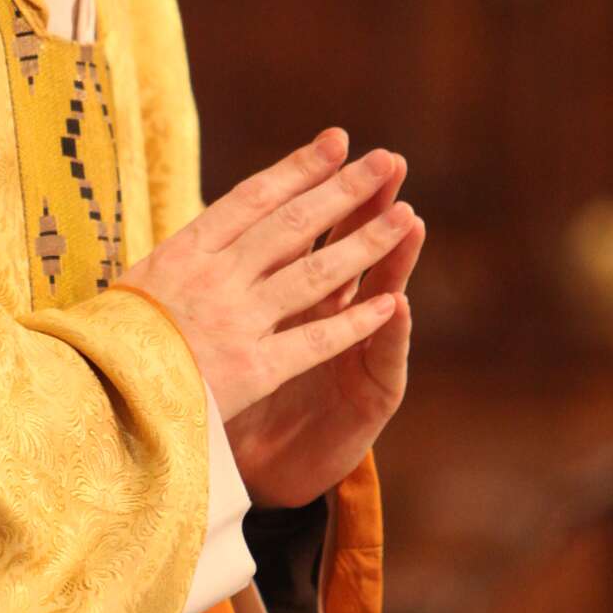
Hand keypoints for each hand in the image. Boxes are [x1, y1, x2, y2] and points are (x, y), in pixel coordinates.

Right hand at [118, 129, 416, 431]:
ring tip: (404, 217)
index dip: (300, 168)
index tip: (337, 142)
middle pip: (293, 224)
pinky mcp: (248, 370)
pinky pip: (313, 341)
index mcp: (181, 252)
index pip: (252, 198)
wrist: (81, 401)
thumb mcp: (130, 290)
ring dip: (365, 243)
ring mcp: (232, 321)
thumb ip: (176, 267)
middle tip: (389, 161)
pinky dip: (353, 322)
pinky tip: (388, 303)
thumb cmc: (98, 350)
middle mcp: (212, 278)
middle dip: (346, 190)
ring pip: (314, 273)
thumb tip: (210, 236)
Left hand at [224, 149, 422, 506]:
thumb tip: (202, 232)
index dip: (323, 189)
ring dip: (393, 258)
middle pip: (353, 250)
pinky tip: (398, 307)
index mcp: (298, 294)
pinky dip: (388, 335)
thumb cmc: (249, 398)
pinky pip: (381, 363)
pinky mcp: (373, 397)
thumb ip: (234, 291)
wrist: (274, 468)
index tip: (333, 144)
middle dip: (368, 206)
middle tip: (389, 162)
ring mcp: (360, 353)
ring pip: (379, 296)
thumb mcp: (228, 342)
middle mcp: (336, 316)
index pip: (314, 233)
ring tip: (410, 220)